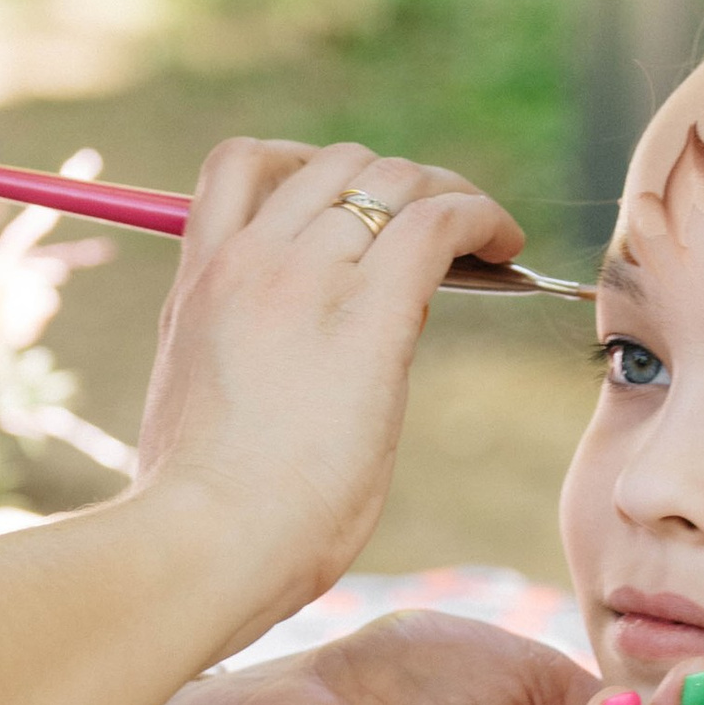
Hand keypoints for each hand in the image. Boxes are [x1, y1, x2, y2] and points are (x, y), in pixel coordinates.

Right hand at [131, 140, 525, 646]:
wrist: (200, 543)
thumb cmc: (200, 517)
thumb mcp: (200, 411)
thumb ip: (242, 361)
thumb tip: (309, 358)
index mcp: (197, 285)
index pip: (243, 168)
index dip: (308, 170)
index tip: (350, 215)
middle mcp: (247, 260)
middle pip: (332, 161)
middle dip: (393, 182)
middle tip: (434, 227)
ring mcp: (304, 277)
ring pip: (393, 178)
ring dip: (448, 193)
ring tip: (486, 234)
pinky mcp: (369, 312)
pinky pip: (439, 220)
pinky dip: (481, 216)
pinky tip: (505, 243)